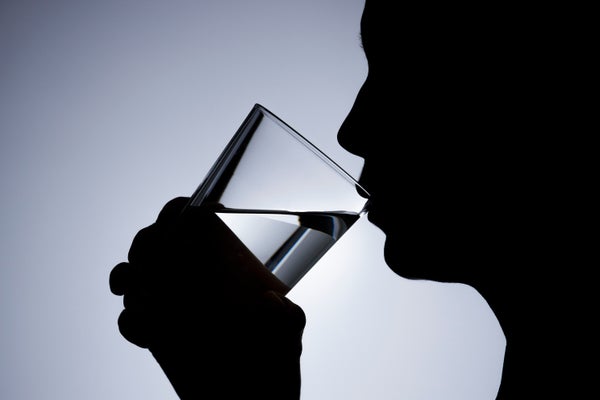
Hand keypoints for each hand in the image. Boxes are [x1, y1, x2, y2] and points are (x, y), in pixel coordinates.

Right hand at [109, 197, 305, 398]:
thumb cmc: (274, 365)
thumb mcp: (288, 334)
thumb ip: (288, 318)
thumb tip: (271, 300)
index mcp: (224, 268)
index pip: (198, 225)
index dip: (183, 212)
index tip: (185, 215)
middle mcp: (196, 281)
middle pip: (159, 242)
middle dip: (147, 241)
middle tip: (151, 254)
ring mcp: (174, 306)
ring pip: (136, 274)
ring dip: (127, 274)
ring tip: (132, 287)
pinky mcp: (157, 335)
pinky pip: (131, 319)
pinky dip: (130, 321)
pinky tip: (144, 333)